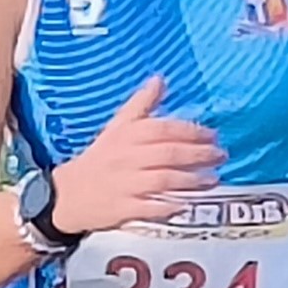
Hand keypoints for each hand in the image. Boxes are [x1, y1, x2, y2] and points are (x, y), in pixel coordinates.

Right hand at [51, 77, 223, 231]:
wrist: (66, 194)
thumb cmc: (99, 159)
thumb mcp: (116, 127)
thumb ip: (140, 104)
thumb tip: (160, 79)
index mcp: (126, 135)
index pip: (163, 129)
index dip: (191, 131)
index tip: (213, 135)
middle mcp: (126, 157)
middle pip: (168, 153)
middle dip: (199, 154)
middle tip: (220, 155)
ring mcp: (125, 184)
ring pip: (164, 179)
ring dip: (192, 179)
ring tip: (212, 178)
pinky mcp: (123, 208)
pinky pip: (151, 207)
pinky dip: (171, 205)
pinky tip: (189, 203)